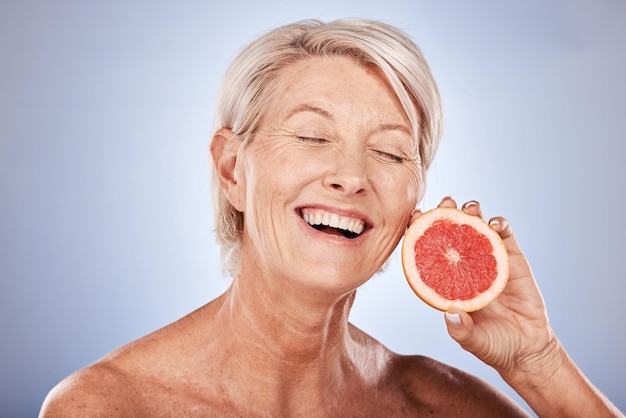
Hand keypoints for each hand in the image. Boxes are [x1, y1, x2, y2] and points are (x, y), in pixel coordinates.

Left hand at [413, 197, 555, 378]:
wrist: (527, 349)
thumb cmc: (493, 345)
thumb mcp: (473, 341)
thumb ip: (462, 330)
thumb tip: (450, 314)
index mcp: (448, 281)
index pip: (430, 252)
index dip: (421, 234)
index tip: (414, 218)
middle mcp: (465, 266)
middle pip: (452, 233)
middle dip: (446, 214)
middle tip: (444, 203)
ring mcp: (488, 259)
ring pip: (477, 228)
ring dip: (473, 213)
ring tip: (469, 207)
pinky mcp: (512, 259)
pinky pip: (505, 237)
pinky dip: (501, 225)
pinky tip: (496, 223)